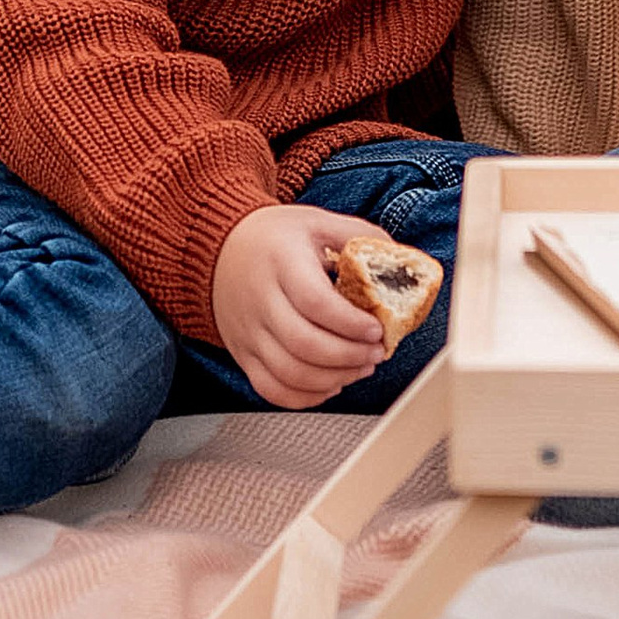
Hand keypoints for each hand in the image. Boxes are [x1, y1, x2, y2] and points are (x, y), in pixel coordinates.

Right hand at [211, 203, 384, 409]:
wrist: (220, 250)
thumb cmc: (273, 238)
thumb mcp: (316, 222)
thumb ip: (358, 236)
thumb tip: (398, 258)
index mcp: (282, 262)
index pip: (314, 302)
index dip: (350, 322)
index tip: (376, 328)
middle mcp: (260, 300)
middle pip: (303, 344)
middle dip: (349, 356)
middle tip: (375, 352)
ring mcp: (249, 332)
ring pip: (290, 372)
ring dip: (333, 378)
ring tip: (360, 367)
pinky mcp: (243, 354)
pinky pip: (271, 389)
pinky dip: (305, 396)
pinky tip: (330, 383)